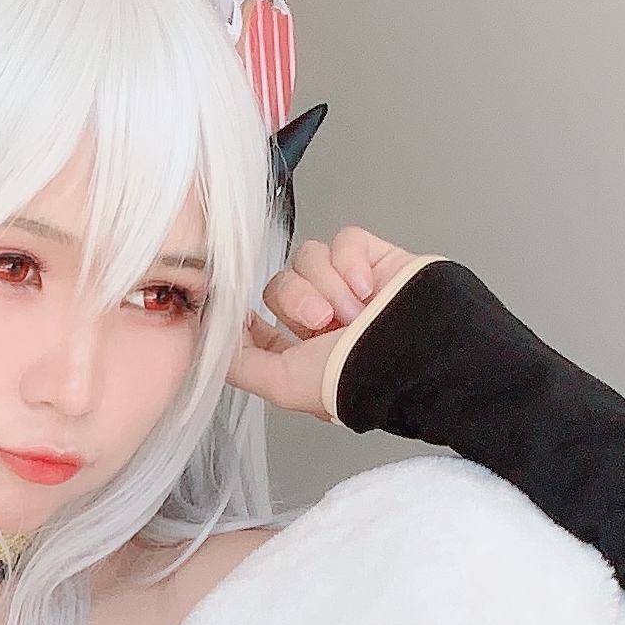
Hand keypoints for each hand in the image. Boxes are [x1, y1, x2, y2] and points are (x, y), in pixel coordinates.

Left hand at [226, 229, 431, 418]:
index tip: (243, 317)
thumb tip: (211, 348)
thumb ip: (241, 366)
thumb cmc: (358, 378)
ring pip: (309, 258)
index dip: (248, 319)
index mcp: (303, 354)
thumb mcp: (283, 384)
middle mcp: (326, 321)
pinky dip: (350, 262)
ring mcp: (351, 288)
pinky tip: (367, 288)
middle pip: (280, 284)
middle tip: (321, 323)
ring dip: (326, 285)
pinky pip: (344, 240)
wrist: (413, 353)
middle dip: (296, 301)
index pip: (262, 327)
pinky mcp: (376, 259)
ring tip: (353, 313)